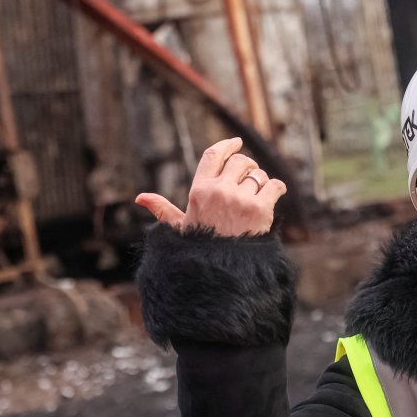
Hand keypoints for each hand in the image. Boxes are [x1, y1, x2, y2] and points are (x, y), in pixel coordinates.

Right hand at [134, 137, 286, 235]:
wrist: (222, 273)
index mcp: (199, 191)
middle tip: (250, 179)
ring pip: (259, 175)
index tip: (237, 142)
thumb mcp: (179, 228)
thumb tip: (140, 197)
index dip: (227, 145)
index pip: (213, 155)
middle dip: (248, 167)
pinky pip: (275, 186)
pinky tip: (273, 198)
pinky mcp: (260, 209)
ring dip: (261, 183)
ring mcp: (240, 199)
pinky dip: (277, 190)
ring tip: (257, 198)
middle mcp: (219, 191)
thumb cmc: (200, 250)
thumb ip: (163, 210)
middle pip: (240, 161)